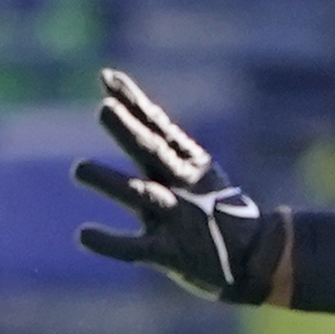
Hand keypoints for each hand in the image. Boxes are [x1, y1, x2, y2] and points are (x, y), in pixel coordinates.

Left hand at [72, 68, 290, 301]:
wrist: (256, 255)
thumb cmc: (214, 207)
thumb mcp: (196, 170)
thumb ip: (163, 142)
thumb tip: (122, 103)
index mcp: (187, 162)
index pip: (156, 125)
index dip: (133, 101)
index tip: (107, 77)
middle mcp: (181, 184)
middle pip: (151, 152)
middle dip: (128, 130)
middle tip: (104, 109)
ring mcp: (176, 217)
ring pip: (141, 195)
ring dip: (111, 182)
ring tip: (78, 169)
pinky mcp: (170, 253)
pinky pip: (135, 248)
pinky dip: (110, 243)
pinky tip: (83, 235)